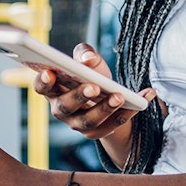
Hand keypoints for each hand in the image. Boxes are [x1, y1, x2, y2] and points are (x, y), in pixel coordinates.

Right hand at [32, 43, 155, 140]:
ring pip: (89, 121)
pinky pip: (113, 125)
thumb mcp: (88, 59)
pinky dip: (129, 112)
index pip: (41, 87)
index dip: (43, 81)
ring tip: (119, 96)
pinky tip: (144, 96)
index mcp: (53, 89)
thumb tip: (88, 59)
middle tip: (94, 87)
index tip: (50, 72)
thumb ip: (85, 53)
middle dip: (79, 96)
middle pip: (65, 107)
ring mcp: (78, 124)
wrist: (107, 94)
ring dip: (104, 108)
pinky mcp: (98, 133)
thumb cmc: (91, 74)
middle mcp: (61, 110)